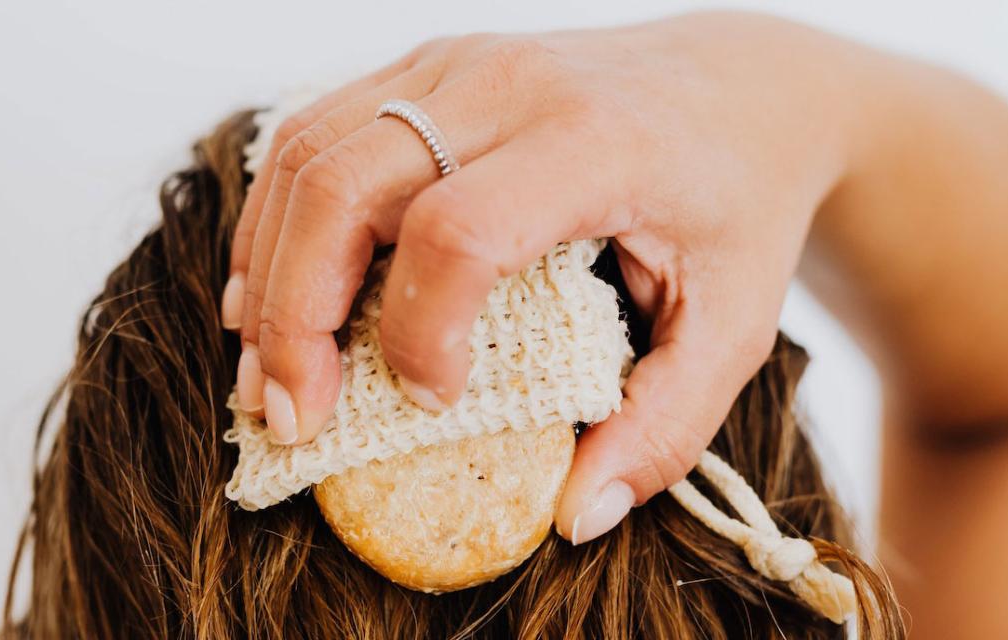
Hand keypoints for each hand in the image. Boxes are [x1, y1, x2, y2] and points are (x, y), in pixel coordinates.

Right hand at [222, 11, 862, 541]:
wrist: (743, 86)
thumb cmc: (740, 205)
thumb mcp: (734, 325)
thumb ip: (666, 425)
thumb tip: (576, 514)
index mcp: (596, 143)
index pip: (459, 231)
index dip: (417, 332)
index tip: (434, 402)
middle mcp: (513, 83)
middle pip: (346, 183)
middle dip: (295, 313)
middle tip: (289, 414)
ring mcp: (461, 62)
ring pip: (310, 151)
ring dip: (269, 266)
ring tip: (264, 365)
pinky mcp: (431, 67)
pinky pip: (319, 131)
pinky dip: (280, 216)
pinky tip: (274, 288)